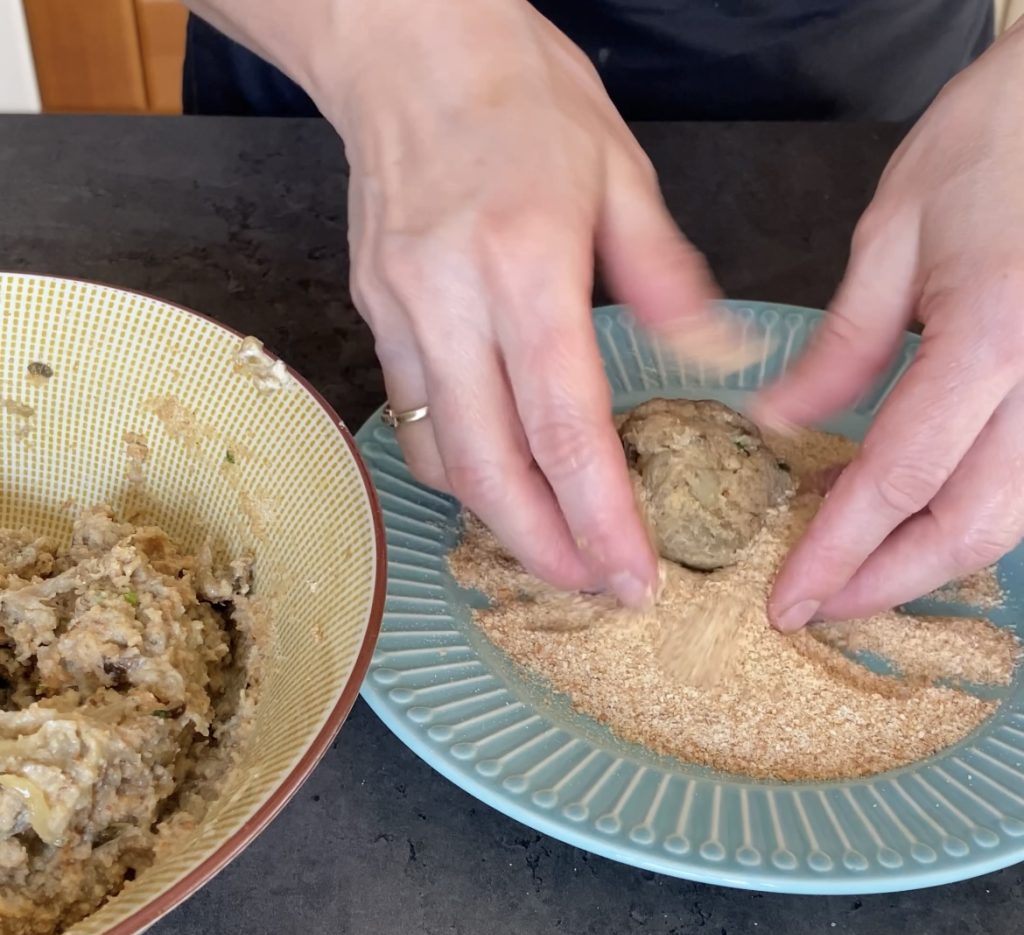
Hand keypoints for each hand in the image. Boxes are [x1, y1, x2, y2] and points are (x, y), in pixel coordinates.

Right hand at [319, 0, 725, 605]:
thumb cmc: (522, 98)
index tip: (633, 575)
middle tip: (594, 588)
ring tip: (555, 546)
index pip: (565, 426)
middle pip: (490, 468)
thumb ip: (668, 281)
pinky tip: (501, 477)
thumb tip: (718, 361)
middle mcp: (450, 303)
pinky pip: (416, 420)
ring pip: (444, 458)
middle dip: (544, 548)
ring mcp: (400, 315)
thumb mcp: (620, 172)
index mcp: (524, 265)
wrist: (406, 53)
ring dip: (500, 519)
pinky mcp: (375, 318)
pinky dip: (462, 468)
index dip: (600, 517)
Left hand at [754, 21, 1023, 629]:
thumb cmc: (996, 139)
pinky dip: (972, 515)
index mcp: (991, 337)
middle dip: (886, 582)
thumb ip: (842, 345)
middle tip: (817, 606)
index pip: (897, 478)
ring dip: (931, 561)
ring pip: (1014, 517)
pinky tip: (920, 517)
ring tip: (858, 572)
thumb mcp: (893, 234)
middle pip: (969, 525)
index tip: (789, 600)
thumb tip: (782, 423)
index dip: (837, 551)